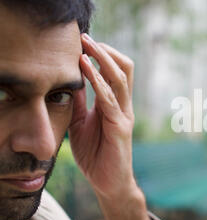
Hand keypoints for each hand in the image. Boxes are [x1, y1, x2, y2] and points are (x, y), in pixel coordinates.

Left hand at [69, 33, 135, 198]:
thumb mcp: (80, 123)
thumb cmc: (96, 154)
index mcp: (115, 104)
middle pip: (124, 69)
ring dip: (102, 59)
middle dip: (105, 50)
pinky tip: (84, 69)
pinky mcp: (120, 127)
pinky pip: (109, 99)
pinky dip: (97, 81)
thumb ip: (79, 103)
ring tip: (86, 45)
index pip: (115, 71)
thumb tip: (69, 82)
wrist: (108, 182)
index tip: (83, 41)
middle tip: (86, 37)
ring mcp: (124, 115)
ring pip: (120, 78)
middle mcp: (123, 106)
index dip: (102, 54)